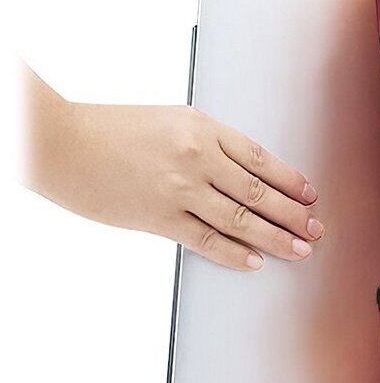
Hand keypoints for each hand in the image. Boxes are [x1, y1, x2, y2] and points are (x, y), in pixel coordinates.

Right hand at [27, 81, 323, 270]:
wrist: (61, 144)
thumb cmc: (111, 129)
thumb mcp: (169, 121)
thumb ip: (206, 143)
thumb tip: (241, 172)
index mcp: (203, 128)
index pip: (260, 158)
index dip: (290, 179)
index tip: (310, 194)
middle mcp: (197, 157)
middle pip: (259, 191)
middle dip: (293, 213)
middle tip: (315, 228)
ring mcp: (180, 189)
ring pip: (241, 218)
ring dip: (276, 237)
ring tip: (300, 249)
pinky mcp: (158, 218)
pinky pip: (206, 239)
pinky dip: (234, 252)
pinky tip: (255, 261)